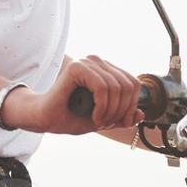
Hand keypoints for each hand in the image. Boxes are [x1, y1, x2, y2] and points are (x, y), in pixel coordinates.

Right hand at [2, 55, 144, 134]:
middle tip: (107, 124)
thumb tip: (141, 115)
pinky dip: (102, 106)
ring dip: (111, 111)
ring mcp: (87, 62)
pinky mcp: (78, 67)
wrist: (45, 118)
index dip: (131, 106)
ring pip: (117, 87)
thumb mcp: (104, 119)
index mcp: (105, 70)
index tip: (119, 122)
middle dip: (122, 110)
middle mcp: (98, 62)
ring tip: (99, 122)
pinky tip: (94, 117)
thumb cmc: (72, 116)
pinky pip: (103, 87)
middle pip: (128, 85)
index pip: (133, 83)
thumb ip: (122, 116)